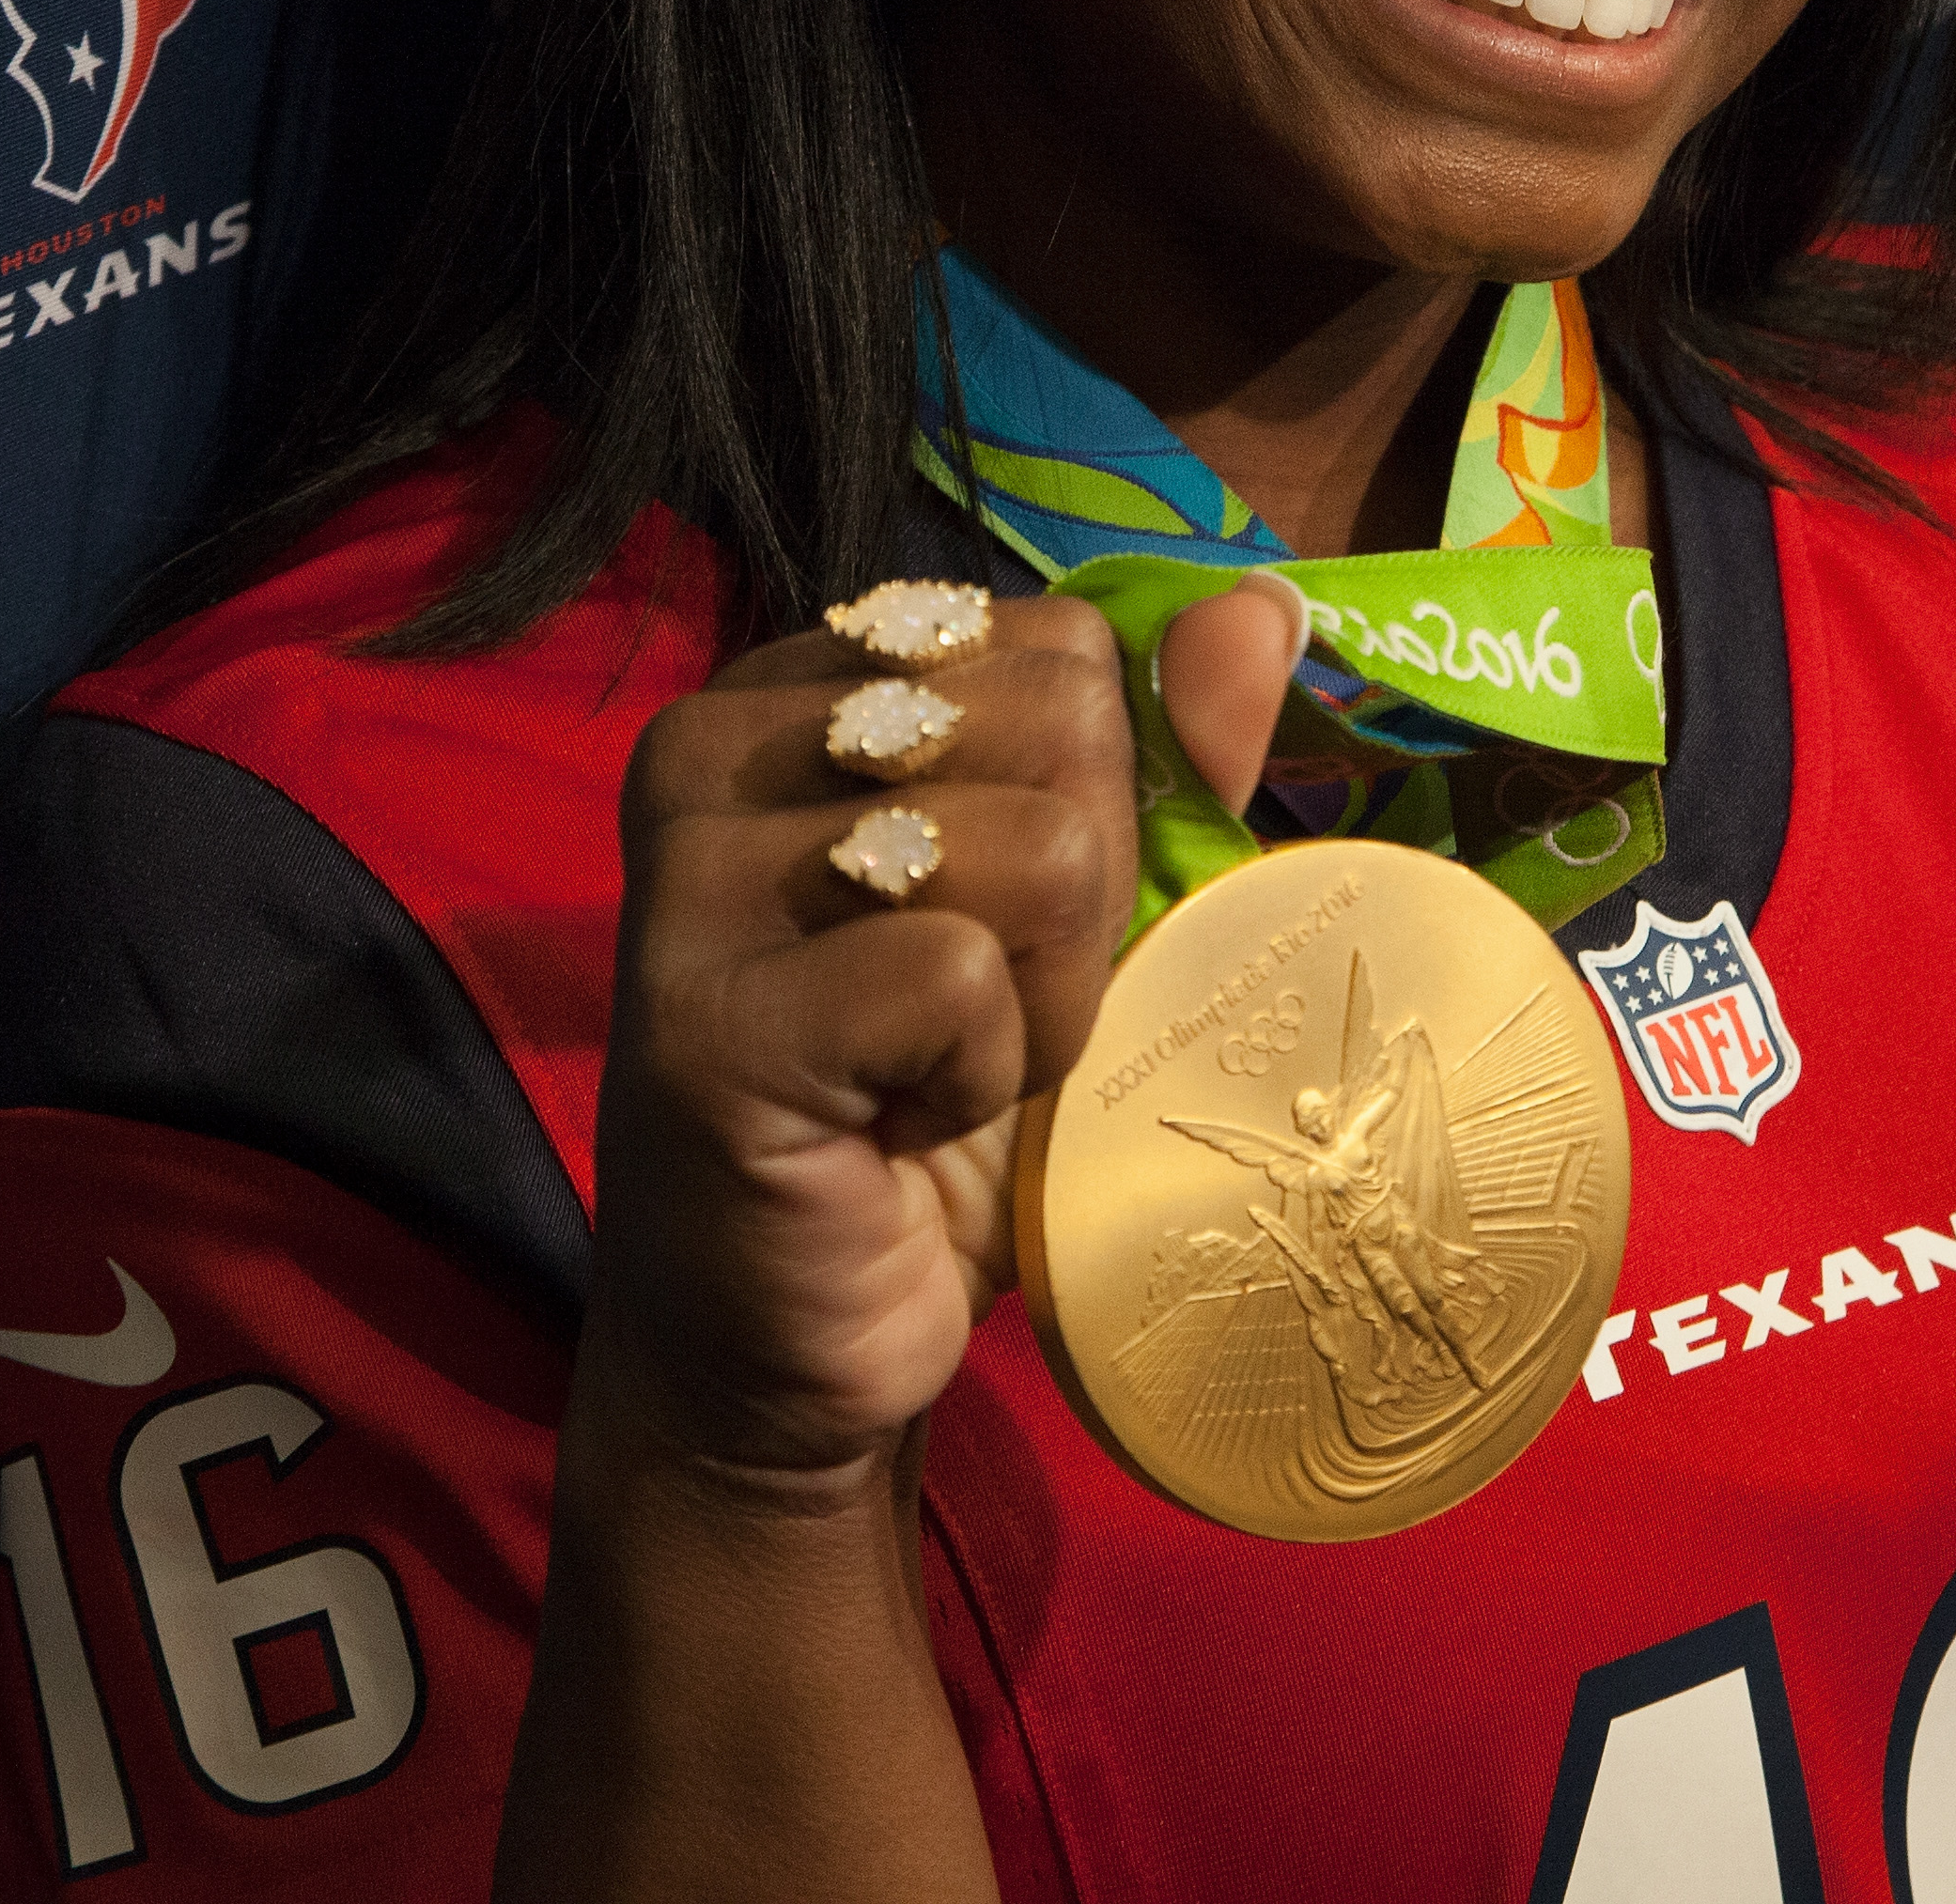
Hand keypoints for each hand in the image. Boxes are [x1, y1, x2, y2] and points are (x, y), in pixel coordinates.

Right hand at [586, 581, 1296, 1482]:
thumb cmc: (928, 1112)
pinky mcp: (712, 1015)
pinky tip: (891, 1130)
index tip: (986, 929)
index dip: (1086, 806)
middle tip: (967, 1018)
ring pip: (1038, 845)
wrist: (786, 1353)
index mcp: (794, 688)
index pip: (1058, 644)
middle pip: (1061, 721)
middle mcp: (714, 746)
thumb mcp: (1073, 917)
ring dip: (1043, 1002)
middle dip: (1078, 900)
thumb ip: (1160, 757)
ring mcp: (693, 876)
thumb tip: (1262, 601)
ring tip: (934, 1072)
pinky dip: (982, 1076)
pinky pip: (963, 974)